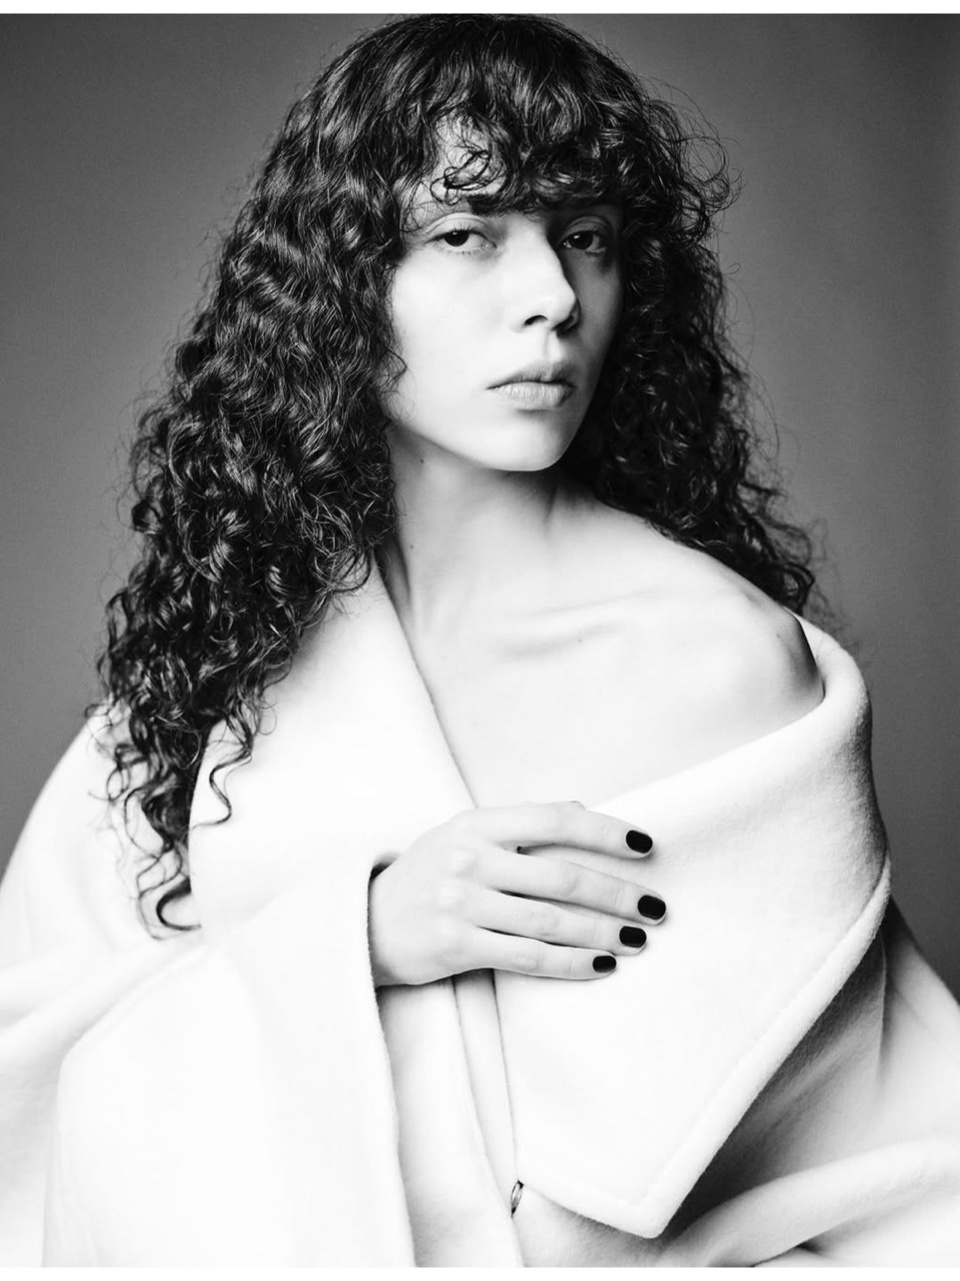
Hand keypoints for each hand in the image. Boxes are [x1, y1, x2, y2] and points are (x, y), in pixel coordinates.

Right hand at [368, 800, 664, 986]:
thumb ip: (516, 825)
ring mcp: (461, 904)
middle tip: (656, 908)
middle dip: (618, 893)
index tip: (646, 846)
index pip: (554, 819)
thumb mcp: (463, 834)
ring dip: (603, 932)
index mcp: (476, 823)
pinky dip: (571, 963)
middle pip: (562, 875)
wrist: (365, 922)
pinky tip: (601, 965)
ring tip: (638, 940)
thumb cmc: (427, 875)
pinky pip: (528, 957)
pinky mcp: (457, 946)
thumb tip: (583, 810)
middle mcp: (469, 859)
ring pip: (551, 920)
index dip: (605, 831)